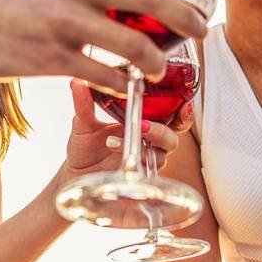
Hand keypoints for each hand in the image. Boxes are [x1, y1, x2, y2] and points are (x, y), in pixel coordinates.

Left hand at [59, 81, 183, 180]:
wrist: (75, 175)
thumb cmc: (85, 147)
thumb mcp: (83, 123)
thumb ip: (84, 103)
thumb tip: (77, 82)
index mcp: (144, 123)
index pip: (172, 116)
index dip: (184, 112)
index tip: (186, 105)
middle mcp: (148, 142)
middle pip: (172, 137)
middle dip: (163, 131)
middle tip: (144, 125)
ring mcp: (144, 161)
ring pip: (161, 155)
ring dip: (144, 147)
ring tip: (117, 141)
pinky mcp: (138, 179)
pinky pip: (146, 173)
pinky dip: (135, 162)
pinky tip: (118, 154)